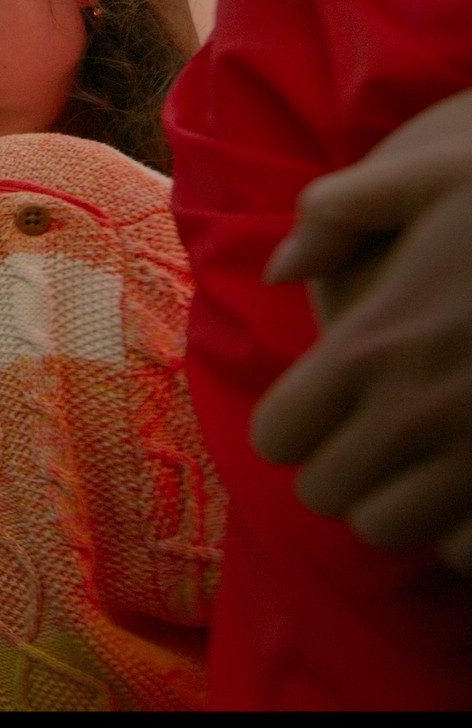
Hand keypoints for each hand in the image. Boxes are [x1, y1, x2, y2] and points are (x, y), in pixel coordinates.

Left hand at [252, 89, 471, 573]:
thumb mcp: (436, 172)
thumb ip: (337, 211)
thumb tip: (283, 270)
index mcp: (372, 346)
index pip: (276, 436)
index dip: (294, 426)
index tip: (323, 409)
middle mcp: (418, 414)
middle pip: (327, 495)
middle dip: (344, 470)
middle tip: (378, 439)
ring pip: (392, 532)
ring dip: (402, 505)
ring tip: (430, 463)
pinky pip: (468, 555)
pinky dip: (467, 535)